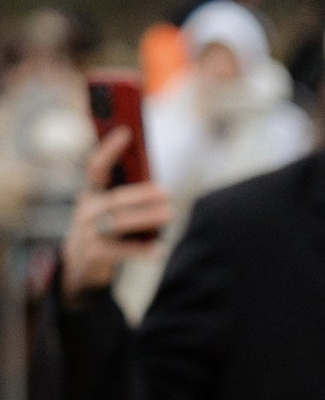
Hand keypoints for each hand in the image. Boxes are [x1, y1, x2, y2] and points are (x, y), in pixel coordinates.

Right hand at [59, 131, 176, 293]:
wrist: (80, 267)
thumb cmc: (104, 231)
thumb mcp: (109, 211)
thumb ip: (127, 199)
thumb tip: (160, 188)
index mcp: (91, 195)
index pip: (96, 167)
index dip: (109, 149)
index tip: (126, 132)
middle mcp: (86, 211)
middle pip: (114, 199)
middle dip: (141, 194)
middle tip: (167, 192)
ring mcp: (87, 233)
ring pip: (118, 222)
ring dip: (145, 217)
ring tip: (169, 214)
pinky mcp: (94, 255)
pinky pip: (121, 251)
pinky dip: (141, 250)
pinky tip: (159, 250)